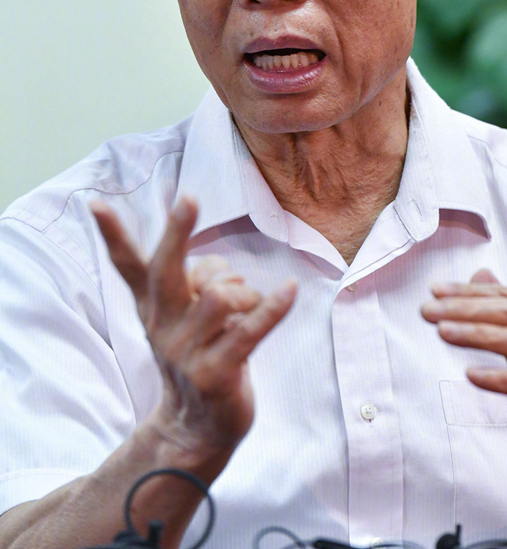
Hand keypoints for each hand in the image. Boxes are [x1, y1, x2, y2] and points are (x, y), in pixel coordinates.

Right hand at [91, 196, 296, 471]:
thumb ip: (194, 282)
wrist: (197, 427)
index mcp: (153, 308)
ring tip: (251, 305)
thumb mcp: (185, 318)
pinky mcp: (216, 373)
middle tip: (188, 200)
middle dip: (177, 232)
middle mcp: (163, 326)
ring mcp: (186, 352)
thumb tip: (218, 269)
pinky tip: (290, 290)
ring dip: (246, 292)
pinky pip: (249, 330)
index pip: (128, 267)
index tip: (95, 203)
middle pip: (167, 270)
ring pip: (220, 295)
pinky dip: (273, 308)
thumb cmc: (199, 354)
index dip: (112, 235)